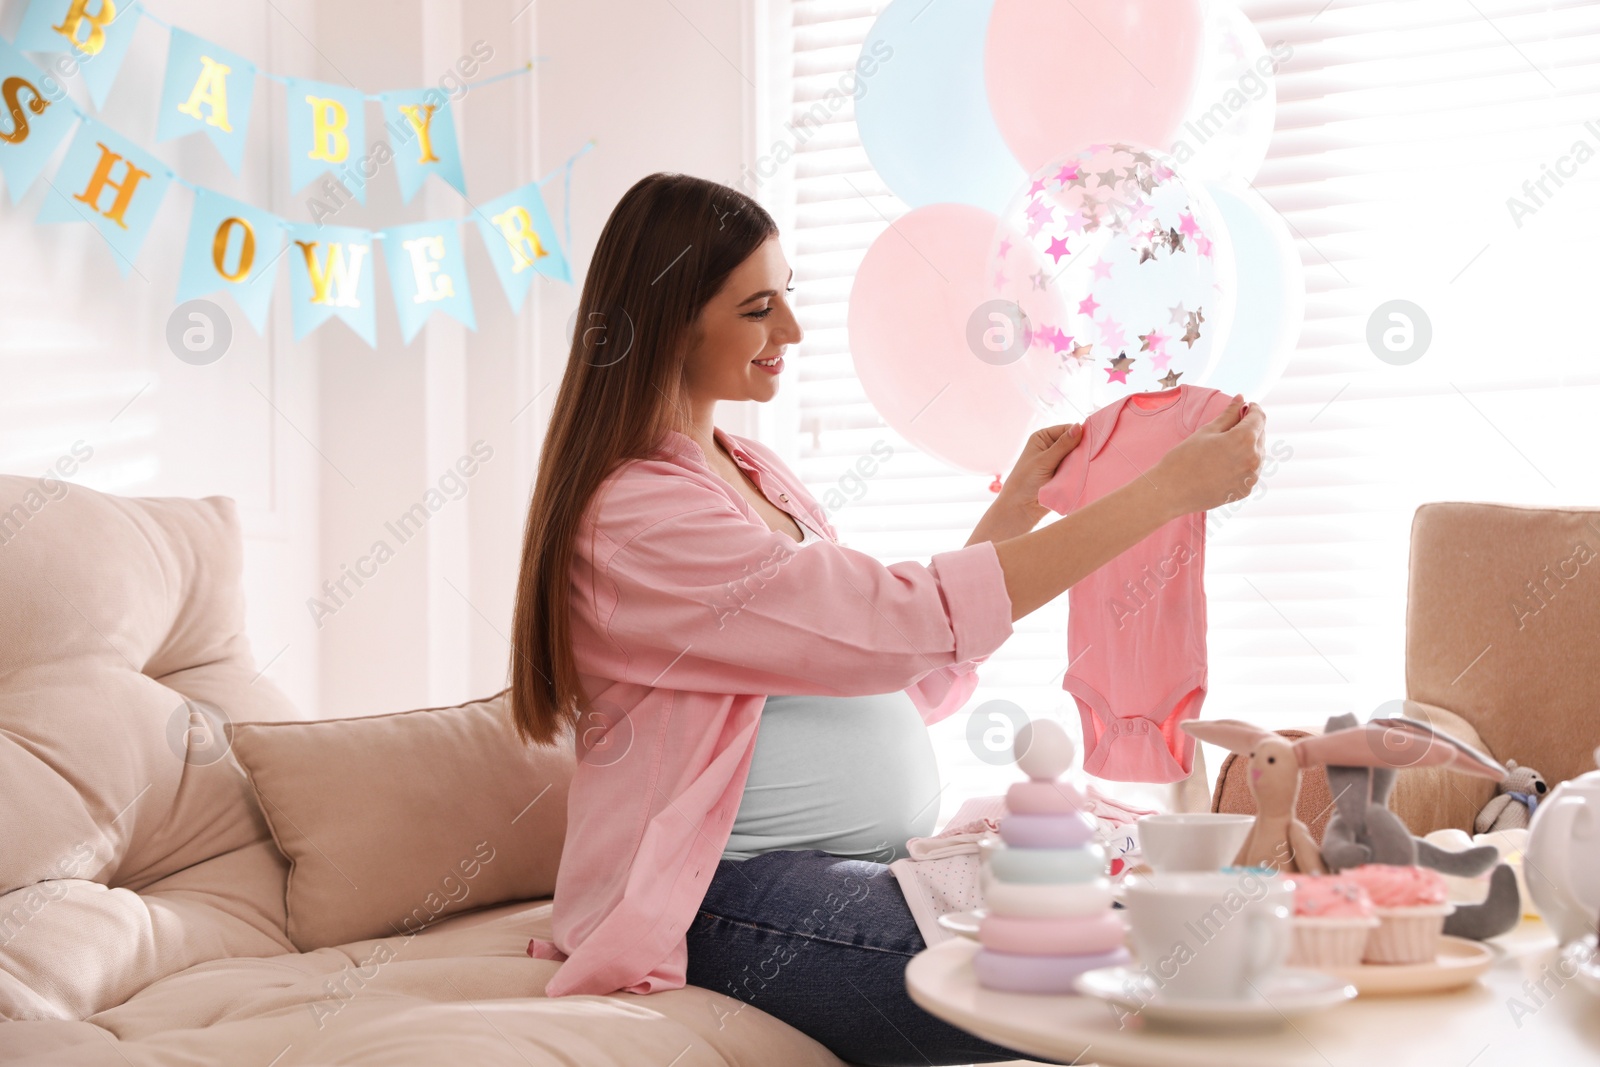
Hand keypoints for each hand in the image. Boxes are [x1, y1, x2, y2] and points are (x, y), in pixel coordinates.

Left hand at [997, 422, 1085, 528]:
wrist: (1022, 507)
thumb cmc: (1025, 481)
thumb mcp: (1044, 460)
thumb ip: (1062, 445)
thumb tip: (1078, 426)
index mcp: (1043, 437)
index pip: (1067, 429)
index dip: (1080, 433)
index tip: (1092, 441)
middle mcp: (1051, 446)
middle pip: (1074, 442)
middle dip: (1083, 448)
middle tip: (1092, 455)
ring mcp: (1059, 460)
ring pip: (1078, 455)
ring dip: (1083, 460)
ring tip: (1089, 464)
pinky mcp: (1065, 473)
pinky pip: (1078, 468)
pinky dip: (1082, 470)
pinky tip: (1088, 471)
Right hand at [1151, 394, 1264, 516]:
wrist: (1171, 492)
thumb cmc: (1184, 458)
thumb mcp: (1207, 431)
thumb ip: (1228, 414)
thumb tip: (1241, 398)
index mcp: (1244, 440)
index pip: (1259, 418)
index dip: (1253, 409)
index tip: (1246, 406)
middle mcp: (1254, 459)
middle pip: (1260, 435)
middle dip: (1250, 427)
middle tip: (1232, 425)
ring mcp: (1251, 478)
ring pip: (1258, 454)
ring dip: (1249, 446)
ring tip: (1226, 446)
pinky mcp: (1245, 491)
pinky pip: (1251, 471)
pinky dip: (1244, 463)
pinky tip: (1225, 463)